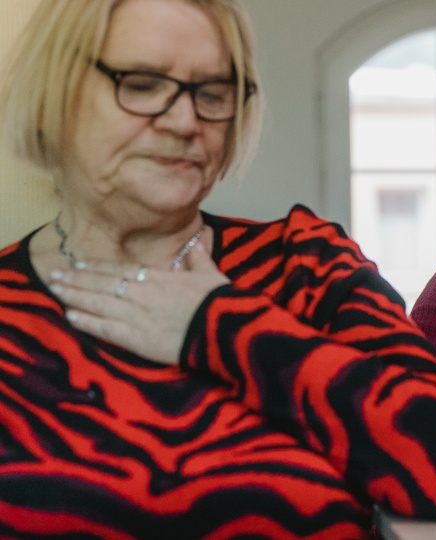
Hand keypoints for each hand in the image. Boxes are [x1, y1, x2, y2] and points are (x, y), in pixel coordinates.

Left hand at [48, 241, 229, 364]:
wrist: (223, 329)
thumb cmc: (221, 302)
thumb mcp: (212, 275)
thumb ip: (199, 260)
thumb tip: (197, 245)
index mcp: (159, 278)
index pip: (122, 270)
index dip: (98, 268)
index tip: (79, 264)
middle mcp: (142, 294)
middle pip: (103, 284)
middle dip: (76, 280)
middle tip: (53, 274)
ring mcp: (137, 316)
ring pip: (99, 303)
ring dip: (75, 296)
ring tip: (55, 290)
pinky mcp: (137, 338)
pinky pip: (105, 329)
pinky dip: (87, 322)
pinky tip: (70, 317)